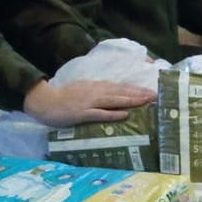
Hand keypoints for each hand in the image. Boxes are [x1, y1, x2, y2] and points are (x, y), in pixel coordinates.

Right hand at [23, 79, 155, 127]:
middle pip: (121, 92)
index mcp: (96, 86)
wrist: (45, 101)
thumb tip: (113, 96)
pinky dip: (113, 114)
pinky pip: (100, 113)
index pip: (119, 87)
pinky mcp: (82, 113)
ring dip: (131, 100)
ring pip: (114, 100)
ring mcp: (89, 102)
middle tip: (155, 95)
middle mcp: (95, 92)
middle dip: (139, 93)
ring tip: (146, 102)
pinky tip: (125, 115)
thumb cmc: (64, 97)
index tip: (149, 90)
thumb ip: (98, 92)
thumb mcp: (83, 90)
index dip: (135, 89)